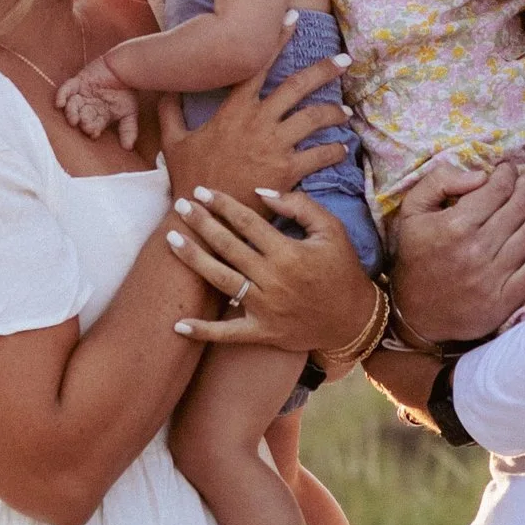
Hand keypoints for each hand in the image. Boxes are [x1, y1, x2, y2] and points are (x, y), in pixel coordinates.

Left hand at [55, 59, 138, 147]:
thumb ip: (128, 129)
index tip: (94, 133)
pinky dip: (61, 95)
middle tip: (84, 124)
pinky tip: (59, 104)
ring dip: (71, 112)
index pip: (93, 125)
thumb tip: (128, 148)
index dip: (92, 130)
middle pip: (81, 117)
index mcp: (98, 115)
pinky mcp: (77, 82)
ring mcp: (81, 94)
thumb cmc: (128, 91)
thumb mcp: (130, 113)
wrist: (127, 68)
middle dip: (82, 121)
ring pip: (72, 105)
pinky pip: (66, 89)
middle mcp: (88, 106)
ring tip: (73, 119)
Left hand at [164, 186, 376, 352]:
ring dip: (193, 258)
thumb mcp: (331, 229)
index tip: (201, 190)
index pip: (247, 222)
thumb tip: (262, 191)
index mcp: (289, 253)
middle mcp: (273, 279)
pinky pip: (228, 334)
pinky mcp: (262, 332)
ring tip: (171, 239)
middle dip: (201, 223)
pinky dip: (203, 331)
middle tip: (179, 205)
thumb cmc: (342, 269)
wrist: (353, 318)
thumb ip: (299, 206)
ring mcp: (264, 308)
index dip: (222, 204)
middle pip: (227, 246)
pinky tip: (177, 324)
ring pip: (220, 280)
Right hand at [167, 51, 348, 200]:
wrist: (203, 216)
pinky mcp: (287, 171)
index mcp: (234, 110)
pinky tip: (343, 149)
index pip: (258, 65)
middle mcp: (258, 121)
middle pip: (297, 85)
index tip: (292, 20)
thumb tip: (165, 88)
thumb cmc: (189, 178)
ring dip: (333, 111)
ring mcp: (275, 145)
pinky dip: (335, 150)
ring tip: (345, 111)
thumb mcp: (173, 141)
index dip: (277, 40)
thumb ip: (170, 111)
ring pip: (314, 117)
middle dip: (323, 69)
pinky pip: (320, 154)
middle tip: (343, 59)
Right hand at [389, 158, 524, 351]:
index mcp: (455, 226)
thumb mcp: (411, 212)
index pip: (496, 190)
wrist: (415, 315)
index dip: (507, 174)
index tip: (508, 169)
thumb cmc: (415, 258)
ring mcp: (495, 276)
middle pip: (519, 207)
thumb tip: (481, 174)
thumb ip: (439, 182)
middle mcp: (478, 249)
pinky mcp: (507, 298)